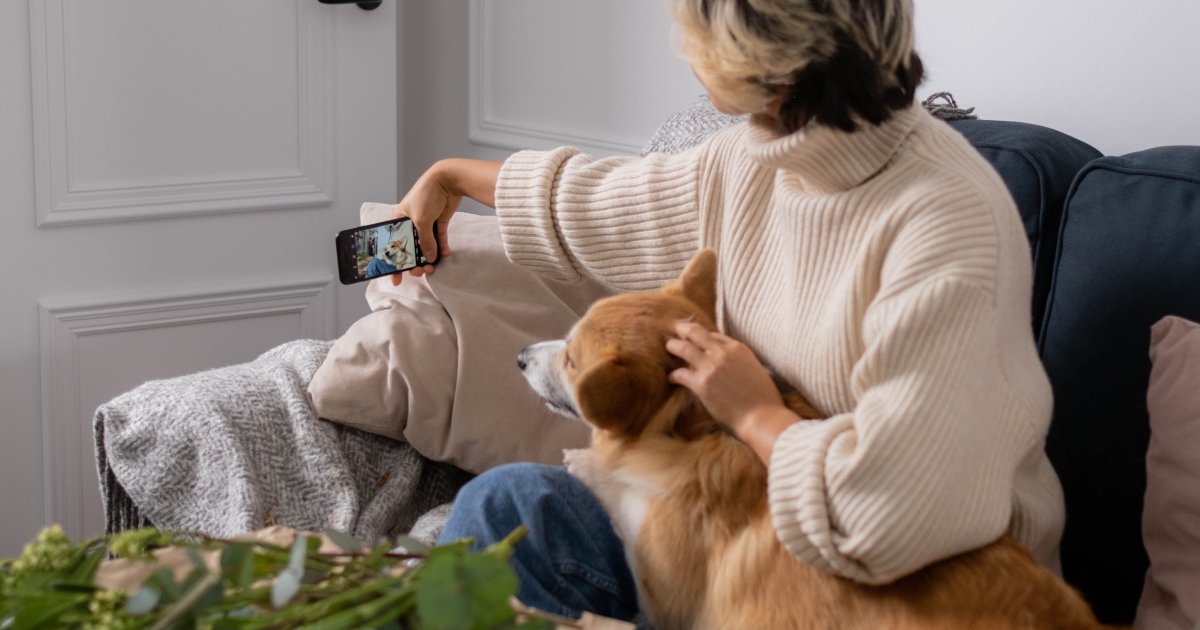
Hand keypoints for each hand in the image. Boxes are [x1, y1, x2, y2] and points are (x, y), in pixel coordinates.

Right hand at [389, 162, 460, 285]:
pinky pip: (440, 239)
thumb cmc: (426, 194)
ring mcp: (426, 223)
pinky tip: (445, 256)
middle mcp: (410, 223)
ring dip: (429, 258)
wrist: (448, 180)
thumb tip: (430, 258)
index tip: (395, 278)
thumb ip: (425, 241)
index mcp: (399, 220)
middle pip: (410, 248)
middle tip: (420, 272)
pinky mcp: (439, 221)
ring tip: (433, 267)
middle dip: (414, 262)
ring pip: (426, 246)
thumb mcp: (421, 220)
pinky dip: (442, 248)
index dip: (393, 262)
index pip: (392, 244)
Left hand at [666, 321, 785, 433]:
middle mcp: (723, 353)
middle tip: (674, 333)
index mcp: (738, 348)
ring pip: (683, 348)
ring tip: (668, 348)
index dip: (701, 337)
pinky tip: (671, 378)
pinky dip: (673, 375)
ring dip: (673, 346)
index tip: (693, 339)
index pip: (713, 335)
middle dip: (683, 330)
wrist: (762, 418)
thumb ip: (740, 362)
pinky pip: (680, 373)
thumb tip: (730, 364)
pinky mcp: (701, 384)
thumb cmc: (763, 399)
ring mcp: (711, 367)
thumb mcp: (756, 370)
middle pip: (695, 332)